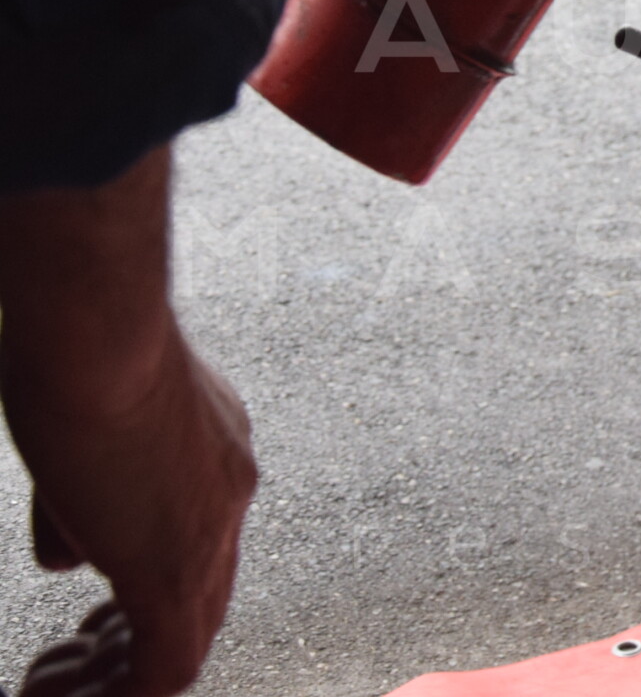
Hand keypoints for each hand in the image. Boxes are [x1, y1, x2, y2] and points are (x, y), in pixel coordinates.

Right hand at [0, 150, 258, 696]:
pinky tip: (53, 695)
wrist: (98, 337)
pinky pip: (166, 668)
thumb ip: (82, 502)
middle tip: (72, 670)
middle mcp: (229, 490)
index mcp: (216, 451)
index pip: (200, 543)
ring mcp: (211, 531)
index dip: (144, 590)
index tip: (94, 624)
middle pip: (202, 597)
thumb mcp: (81, 430)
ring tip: (53, 689)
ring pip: (186, 641)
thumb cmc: (80, 352)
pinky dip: (119, 695)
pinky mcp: (174, 569)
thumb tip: (70, 562)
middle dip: (131, 643)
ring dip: (116, 678)